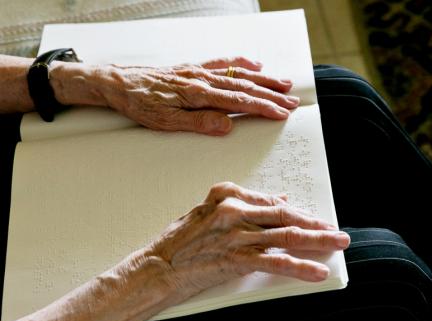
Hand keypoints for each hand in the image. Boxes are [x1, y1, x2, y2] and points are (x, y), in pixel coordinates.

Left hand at [101, 57, 298, 134]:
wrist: (117, 83)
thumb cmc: (139, 103)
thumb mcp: (164, 122)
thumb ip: (198, 122)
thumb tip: (226, 126)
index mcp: (197, 94)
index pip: (238, 102)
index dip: (263, 108)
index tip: (282, 113)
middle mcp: (202, 79)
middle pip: (245, 87)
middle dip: (272, 95)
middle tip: (292, 101)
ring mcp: (199, 71)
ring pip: (238, 74)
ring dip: (264, 80)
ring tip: (284, 83)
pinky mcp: (193, 68)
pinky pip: (223, 63)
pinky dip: (241, 63)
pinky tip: (255, 64)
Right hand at [147, 182, 349, 303]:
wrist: (157, 267)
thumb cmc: (179, 242)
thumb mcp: (208, 212)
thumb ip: (242, 206)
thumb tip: (277, 200)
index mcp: (227, 195)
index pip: (272, 202)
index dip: (297, 212)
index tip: (312, 218)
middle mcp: (236, 211)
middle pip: (286, 215)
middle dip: (315, 223)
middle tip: (335, 229)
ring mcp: (238, 234)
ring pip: (288, 235)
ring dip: (318, 240)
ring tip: (338, 243)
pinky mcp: (238, 258)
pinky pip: (277, 262)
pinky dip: (301, 267)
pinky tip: (317, 271)